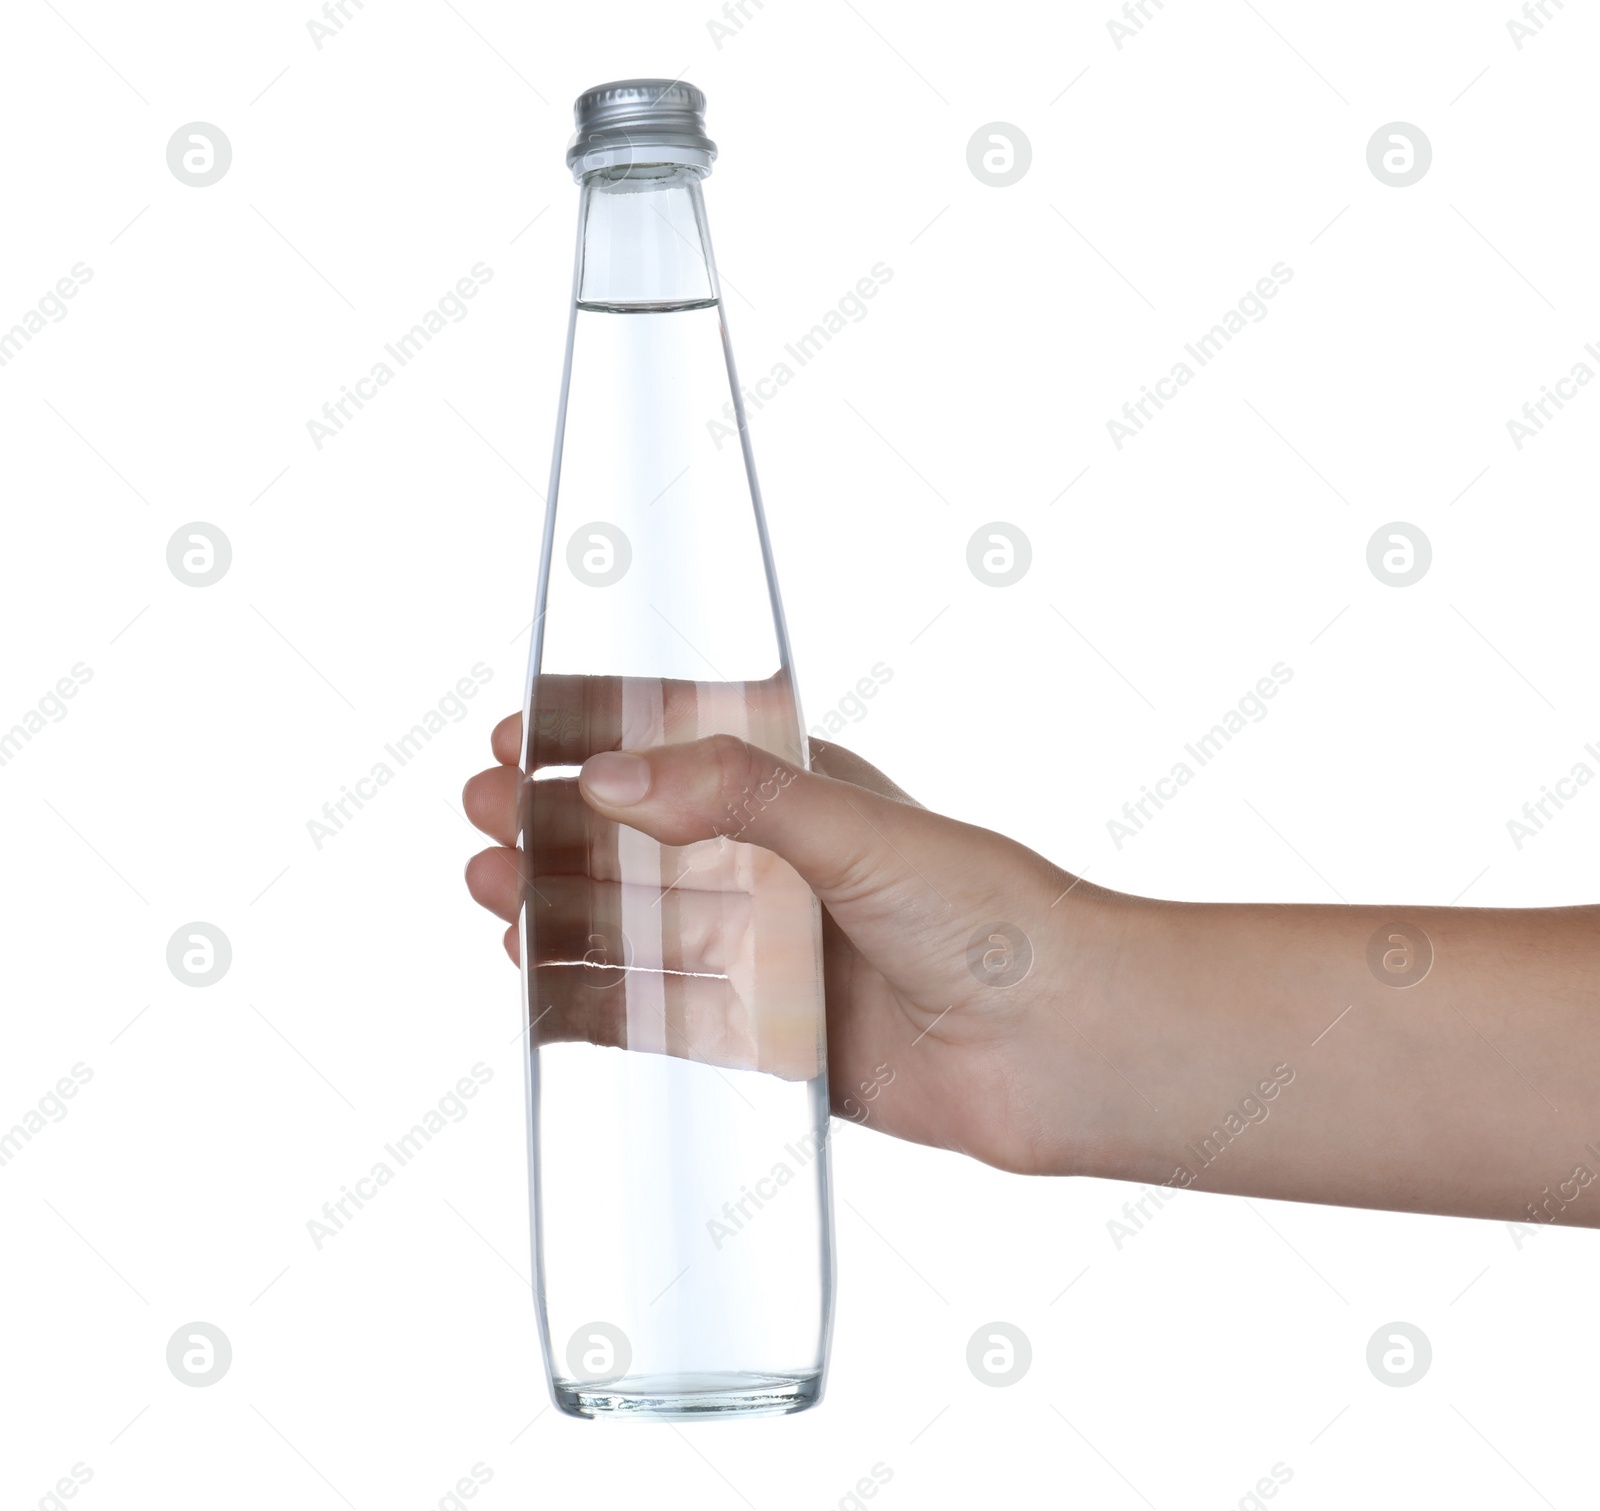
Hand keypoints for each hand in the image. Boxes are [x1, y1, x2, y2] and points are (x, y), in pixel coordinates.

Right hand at [462, 697, 1115, 1174]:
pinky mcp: (766, 1038)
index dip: (592, 738)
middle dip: (554, 824)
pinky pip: (658, 1014)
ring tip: (490, 892)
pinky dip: (593, 997)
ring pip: (634, 923)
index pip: (673, 748)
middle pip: (637, 840)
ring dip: (558, 905)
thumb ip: (736, 798)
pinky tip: (534, 981)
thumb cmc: (990, 915)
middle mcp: (776, 869)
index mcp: (802, 793)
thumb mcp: (858, 830)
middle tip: (484, 816)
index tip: (516, 738)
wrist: (1062, 1048)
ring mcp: (767, 955)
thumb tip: (612, 780)